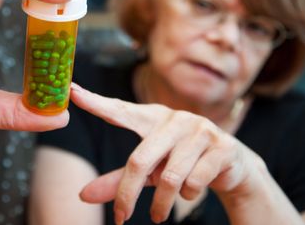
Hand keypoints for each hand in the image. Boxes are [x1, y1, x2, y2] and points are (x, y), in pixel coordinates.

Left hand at [70, 83, 264, 223]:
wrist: (232, 164)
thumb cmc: (180, 162)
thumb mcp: (149, 170)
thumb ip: (118, 179)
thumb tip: (82, 195)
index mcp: (152, 118)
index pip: (120, 110)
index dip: (96, 102)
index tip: (72, 92)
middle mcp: (175, 119)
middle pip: (140, 159)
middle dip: (127, 194)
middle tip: (121, 217)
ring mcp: (200, 130)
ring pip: (170, 177)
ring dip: (161, 204)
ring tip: (157, 215)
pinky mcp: (222, 146)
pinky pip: (195, 182)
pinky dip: (188, 196)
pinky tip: (191, 192)